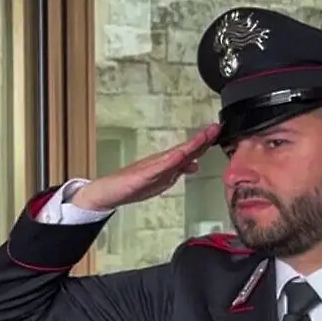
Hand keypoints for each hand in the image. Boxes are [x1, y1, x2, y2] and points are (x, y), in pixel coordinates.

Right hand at [68, 125, 221, 211]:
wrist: (105, 193)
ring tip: (204, 136)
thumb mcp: (158, 181)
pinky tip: (180, 154)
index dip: (204, 142)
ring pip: (176, 155)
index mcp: (166, 164)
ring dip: (190, 146)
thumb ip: (175, 172)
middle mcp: (161, 162)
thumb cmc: (128, 186)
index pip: (189, 152)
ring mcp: (152, 168)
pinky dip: (172, 160)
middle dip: (202, 140)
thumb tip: (195, 165)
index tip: (216, 131)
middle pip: (185, 150)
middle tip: (216, 127)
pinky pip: (160, 168)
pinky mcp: (142, 175)